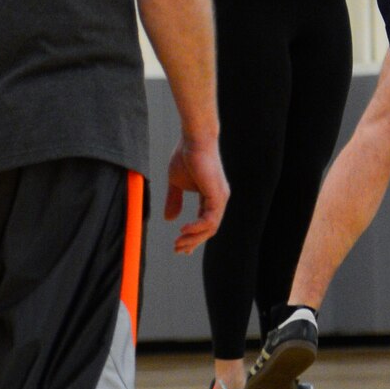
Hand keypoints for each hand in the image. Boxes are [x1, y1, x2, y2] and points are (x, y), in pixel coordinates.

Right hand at [162, 137, 228, 253]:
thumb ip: (174, 201)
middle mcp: (219, 199)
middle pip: (208, 229)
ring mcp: (220, 198)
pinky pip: (210, 220)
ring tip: (178, 243)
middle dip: (192, 242)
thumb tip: (169, 219)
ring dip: (193, 239)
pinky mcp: (218, 195)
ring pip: (210, 228)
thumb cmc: (185, 156)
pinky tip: (183, 230)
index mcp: (211, 198)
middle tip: (177, 249)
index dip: (193, 237)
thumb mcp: (176, 183)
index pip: (205, 223)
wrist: (193, 139)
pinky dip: (197, 228)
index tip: (181, 249)